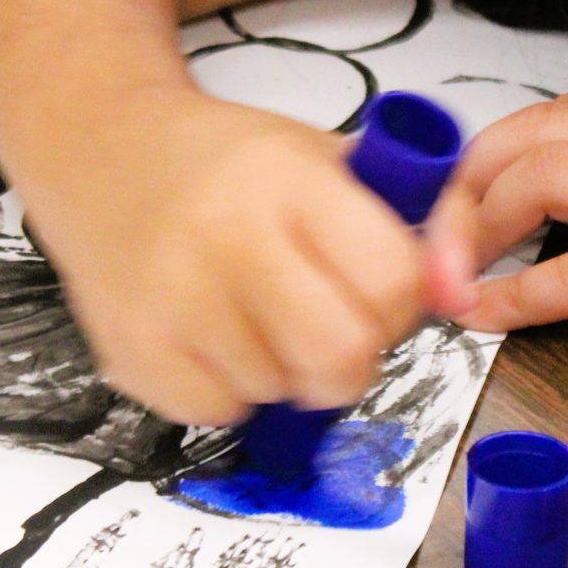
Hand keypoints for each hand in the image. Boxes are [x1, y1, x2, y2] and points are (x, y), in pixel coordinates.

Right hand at [23, 89, 449, 427]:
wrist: (105, 154)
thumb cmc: (234, 166)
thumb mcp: (332, 161)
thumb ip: (419, 220)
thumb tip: (462, 295)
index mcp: (291, 181)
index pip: (392, 280)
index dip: (402, 301)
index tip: (377, 290)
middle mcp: (227, 237)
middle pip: (340, 356)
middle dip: (352, 358)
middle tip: (328, 327)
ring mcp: (172, 300)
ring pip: (280, 393)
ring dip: (284, 370)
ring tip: (254, 313)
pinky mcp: (133, 351)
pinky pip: (220, 414)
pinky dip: (231, 389)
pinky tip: (211, 334)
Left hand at [424, 92, 567, 358]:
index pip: (565, 112)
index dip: (501, 148)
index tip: (470, 189)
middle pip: (526, 132)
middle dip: (464, 179)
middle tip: (435, 233)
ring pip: (533, 178)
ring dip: (472, 227)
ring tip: (445, 273)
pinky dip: (514, 293)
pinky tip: (484, 314)